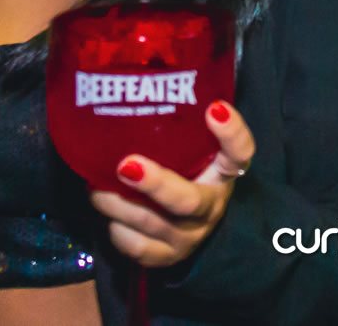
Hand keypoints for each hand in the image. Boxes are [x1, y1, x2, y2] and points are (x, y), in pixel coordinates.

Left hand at [90, 100, 253, 267]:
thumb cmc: (184, 171)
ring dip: (118, 204)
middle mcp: (210, 206)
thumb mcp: (190, 149)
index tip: (214, 109)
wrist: (185, 225)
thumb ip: (178, 125)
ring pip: (152, 224)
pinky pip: (138, 248)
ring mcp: (189, 236)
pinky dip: (118, 230)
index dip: (232, 133)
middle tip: (125, 165)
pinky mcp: (167, 257)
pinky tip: (109, 212)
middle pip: (188, 201)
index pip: (241, 152)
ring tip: (96, 187)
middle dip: (155, 184)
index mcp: (222, 173)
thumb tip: (136, 80)